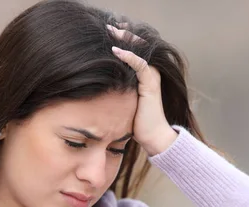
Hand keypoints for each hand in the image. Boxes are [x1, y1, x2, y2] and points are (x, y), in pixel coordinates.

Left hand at [108, 25, 177, 155]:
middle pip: (138, 46)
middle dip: (122, 34)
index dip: (122, 39)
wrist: (152, 137)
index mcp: (144, 74)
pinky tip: (115, 51)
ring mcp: (152, 77)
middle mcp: (150, 72)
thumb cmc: (136, 122)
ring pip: (140, 51)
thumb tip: (96, 82)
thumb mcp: (123, 101)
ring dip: (124, 40)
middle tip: (107, 26)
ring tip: (110, 31)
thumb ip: (116, 88)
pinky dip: (128, 57)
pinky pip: (140, 65)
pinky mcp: (150, 85)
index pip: (134, 49)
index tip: (106, 32)